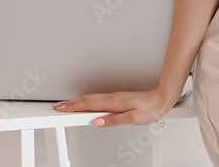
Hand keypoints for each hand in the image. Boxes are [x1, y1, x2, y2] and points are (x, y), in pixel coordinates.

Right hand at [52, 88, 175, 127]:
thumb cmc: (150, 108)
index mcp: (113, 103)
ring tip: (66, 105)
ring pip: (91, 98)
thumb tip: (97, 121)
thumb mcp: (132, 118)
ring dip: (77, 101)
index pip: (88, 105)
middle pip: (86, 100)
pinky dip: (86, 100)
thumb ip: (113, 120)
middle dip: (70, 103)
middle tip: (57, 107)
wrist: (161, 98)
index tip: (61, 109)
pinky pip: (97, 98)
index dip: (73, 107)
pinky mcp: (117, 98)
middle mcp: (112, 97)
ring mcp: (114, 97)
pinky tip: (85, 103)